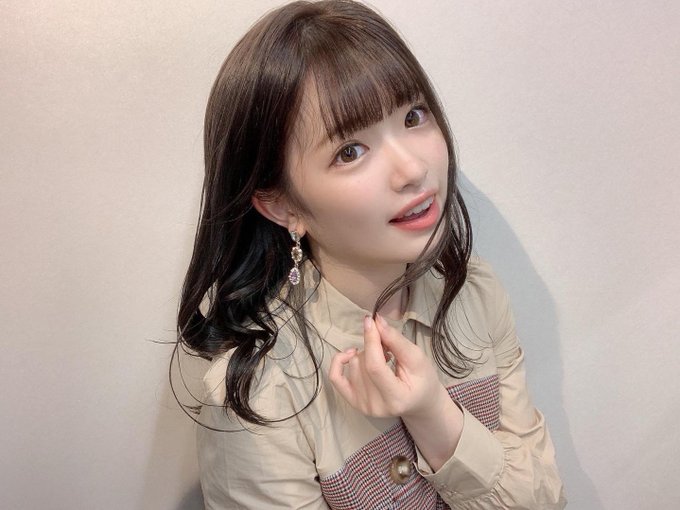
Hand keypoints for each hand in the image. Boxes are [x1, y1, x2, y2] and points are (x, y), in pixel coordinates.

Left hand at [328, 314, 446, 418]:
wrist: (420, 402)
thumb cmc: (423, 380)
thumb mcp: (417, 358)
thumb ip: (396, 341)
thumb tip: (377, 321)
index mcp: (396, 398)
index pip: (374, 366)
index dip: (371, 340)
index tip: (371, 321)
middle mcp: (375, 406)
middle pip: (362, 364)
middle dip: (373, 346)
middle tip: (389, 348)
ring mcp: (362, 405)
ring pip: (352, 365)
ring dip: (365, 354)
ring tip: (382, 357)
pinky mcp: (352, 401)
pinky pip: (335, 376)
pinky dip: (340, 360)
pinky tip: (352, 354)